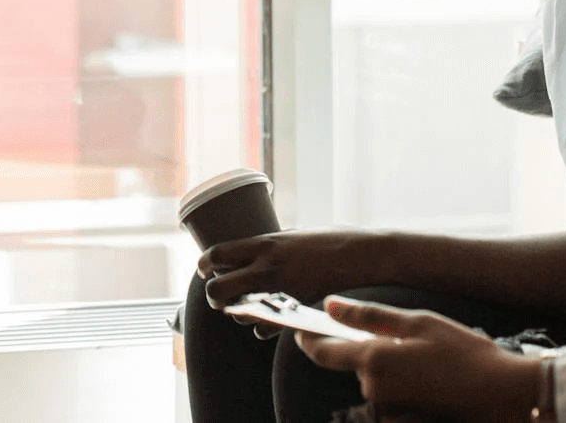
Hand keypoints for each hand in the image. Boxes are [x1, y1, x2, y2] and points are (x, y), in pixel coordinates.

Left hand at [200, 230, 392, 311]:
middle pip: (218, 288)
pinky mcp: (294, 309)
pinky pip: (264, 329)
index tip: (202, 269)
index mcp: (264, 243)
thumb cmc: (332, 239)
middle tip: (219, 296)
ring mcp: (280, 290)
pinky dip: (261, 329)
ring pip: (239, 313)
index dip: (203, 263)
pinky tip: (266, 322)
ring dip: (238, 313)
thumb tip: (255, 251)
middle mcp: (266, 267)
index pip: (217, 254)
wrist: (363, 255)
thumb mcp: (295, 234)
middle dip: (213, 295)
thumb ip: (273, 244)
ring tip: (244, 308)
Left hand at [297, 297, 542, 422]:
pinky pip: (389, 396)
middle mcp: (374, 389)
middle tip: (405, 337)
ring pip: (374, 380)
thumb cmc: (464, 354)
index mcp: (373, 360)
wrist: (501, 395)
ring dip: (388, 366)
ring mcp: (386, 409)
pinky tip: (428, 376)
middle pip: (354, 364)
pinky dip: (401, 383)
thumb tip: (331, 305)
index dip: (308, 339)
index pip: (322, 352)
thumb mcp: (417, 322)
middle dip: (369, 348)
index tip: (301, 330)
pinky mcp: (401, 420)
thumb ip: (369, 316)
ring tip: (426, 358)